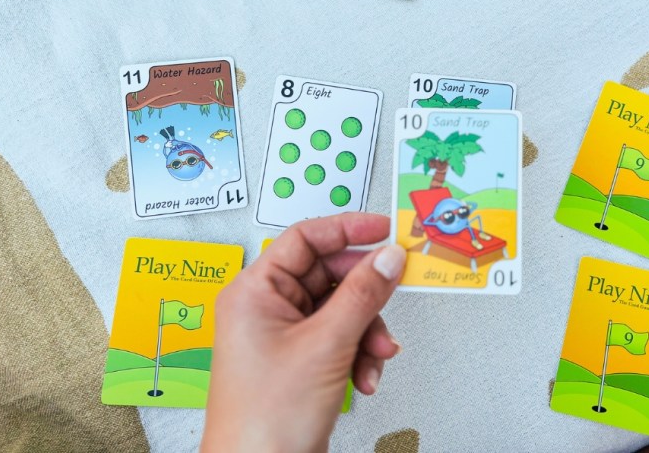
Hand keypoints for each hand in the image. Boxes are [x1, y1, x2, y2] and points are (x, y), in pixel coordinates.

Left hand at [201, 213, 405, 452]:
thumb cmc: (264, 420)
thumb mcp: (326, 344)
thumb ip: (362, 294)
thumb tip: (388, 257)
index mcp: (254, 291)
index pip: (304, 238)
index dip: (346, 229)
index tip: (383, 229)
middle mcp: (265, 308)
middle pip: (328, 275)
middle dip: (365, 294)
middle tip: (394, 288)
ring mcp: (283, 335)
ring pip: (340, 308)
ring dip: (366, 330)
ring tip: (376, 353)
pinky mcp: (300, 360)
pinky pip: (340, 337)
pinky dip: (359, 352)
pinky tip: (365, 375)